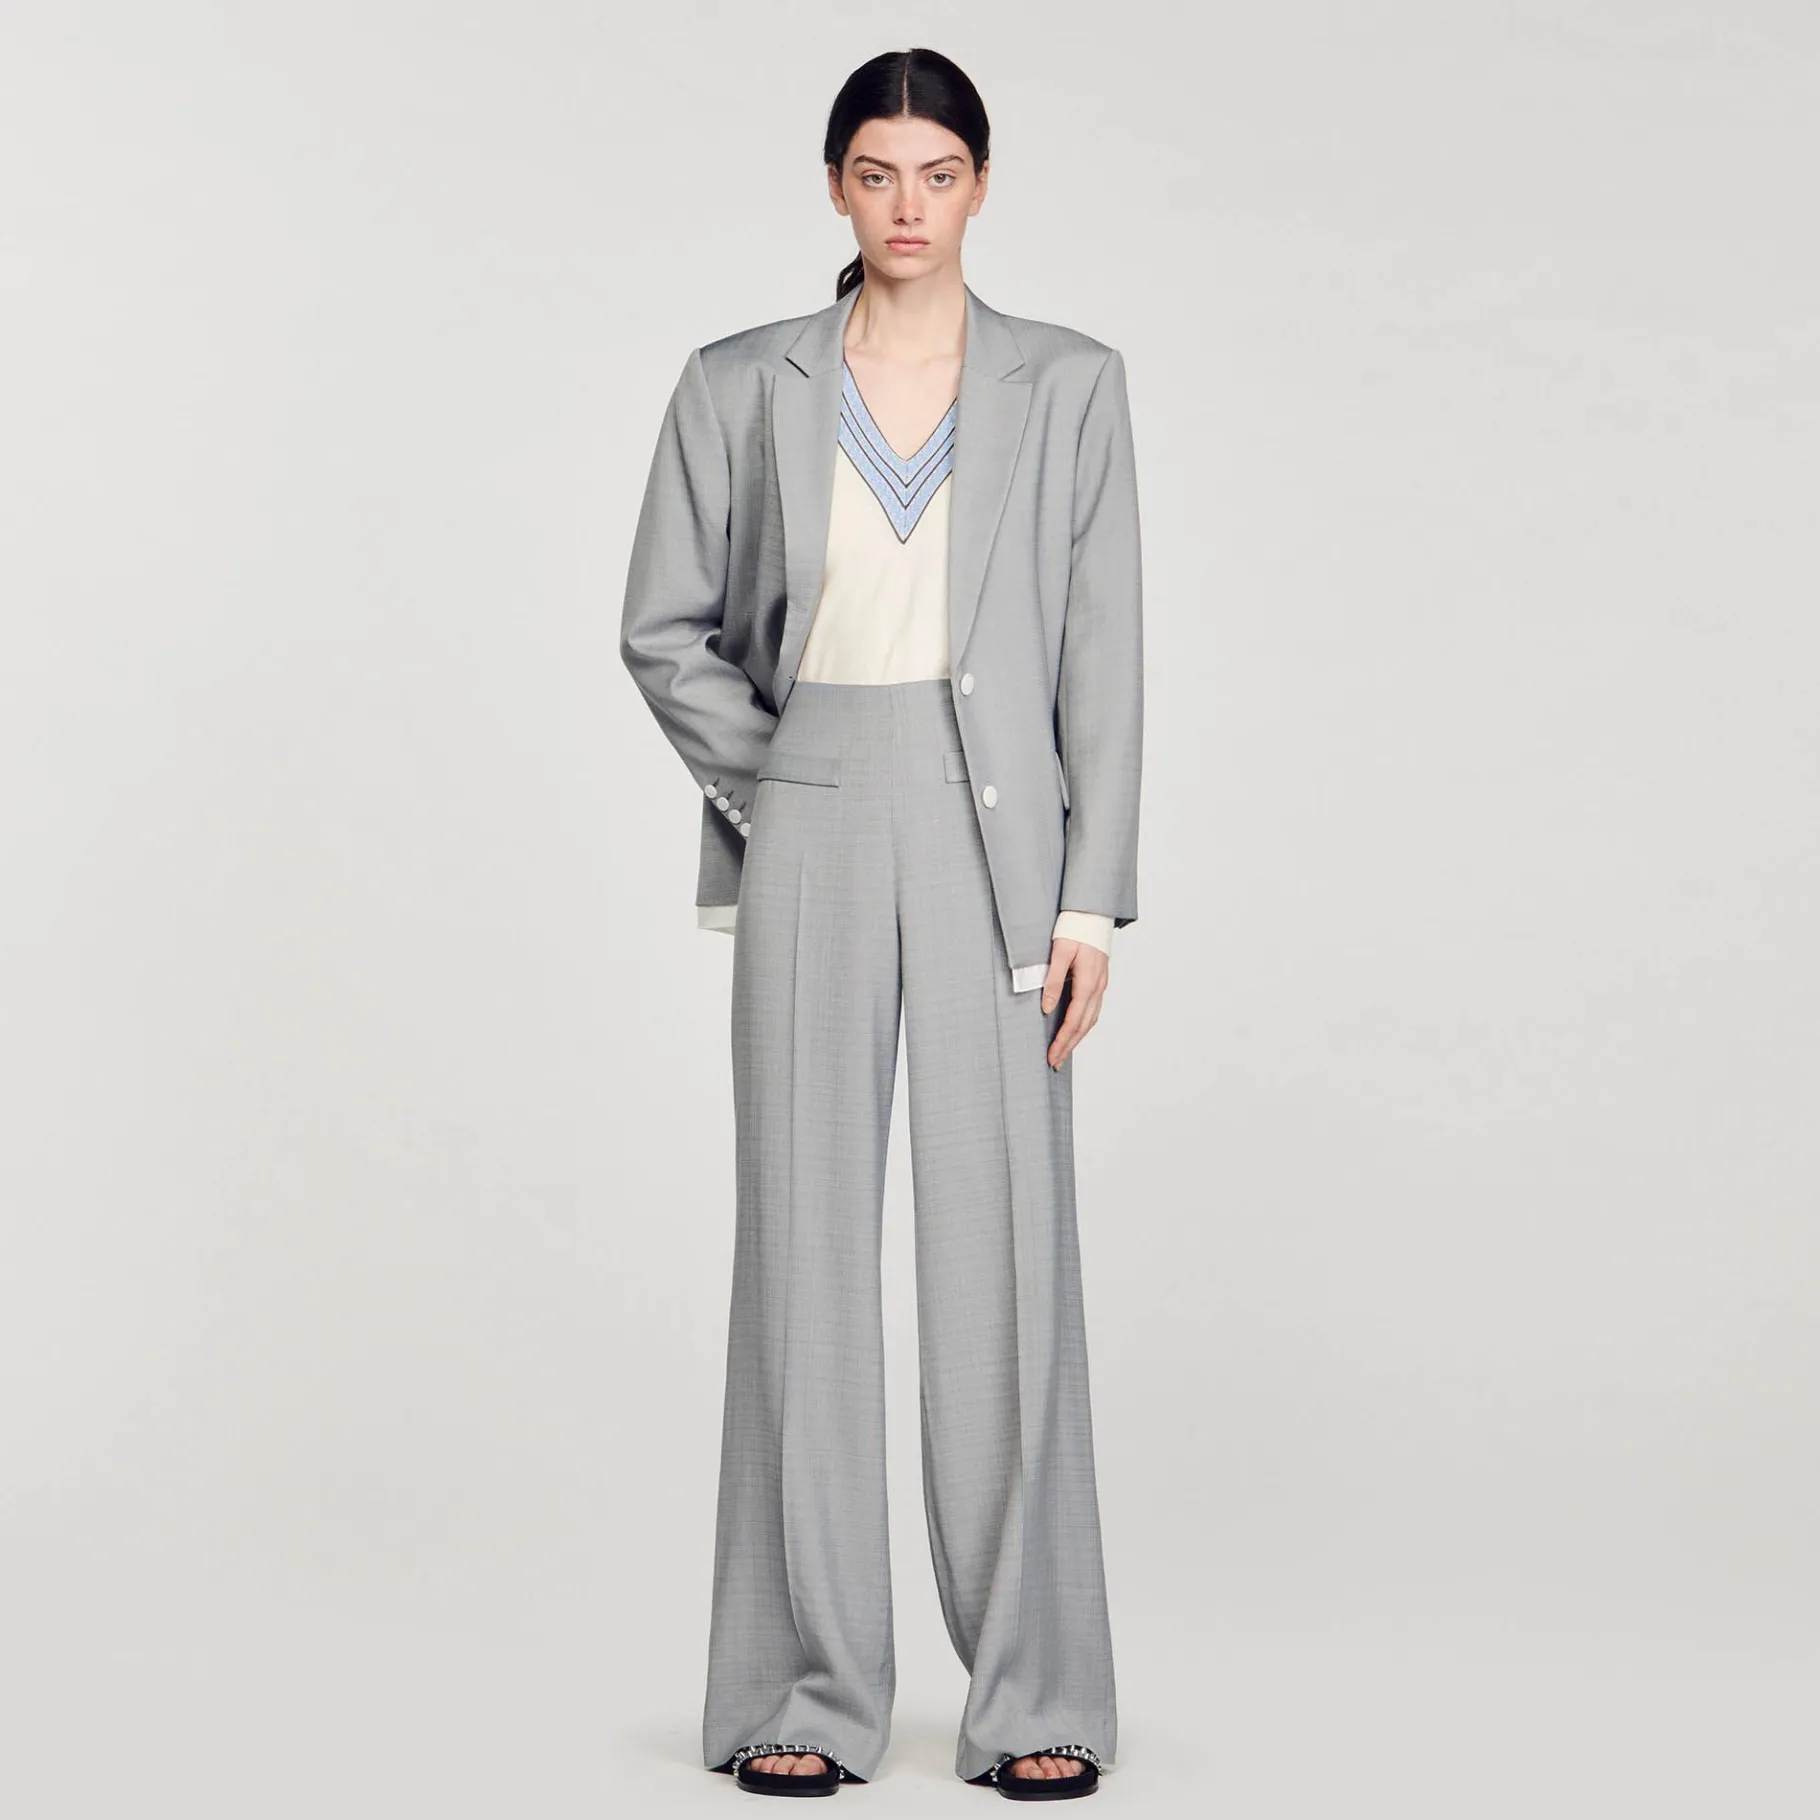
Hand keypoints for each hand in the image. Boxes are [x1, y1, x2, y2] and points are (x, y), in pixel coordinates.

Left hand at [1041, 937, 1106, 1068]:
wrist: (1093, 911)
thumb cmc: (1075, 928)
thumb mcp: (1060, 952)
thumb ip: (1054, 980)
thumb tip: (1047, 1008)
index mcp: (1088, 982)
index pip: (1074, 1020)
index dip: (1063, 1040)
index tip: (1052, 1056)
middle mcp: (1098, 987)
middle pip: (1084, 1025)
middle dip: (1069, 1046)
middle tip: (1055, 1062)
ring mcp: (1101, 984)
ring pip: (1091, 1019)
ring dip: (1077, 1038)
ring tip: (1063, 1052)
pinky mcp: (1100, 980)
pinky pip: (1093, 1009)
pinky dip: (1084, 1024)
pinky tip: (1075, 1029)